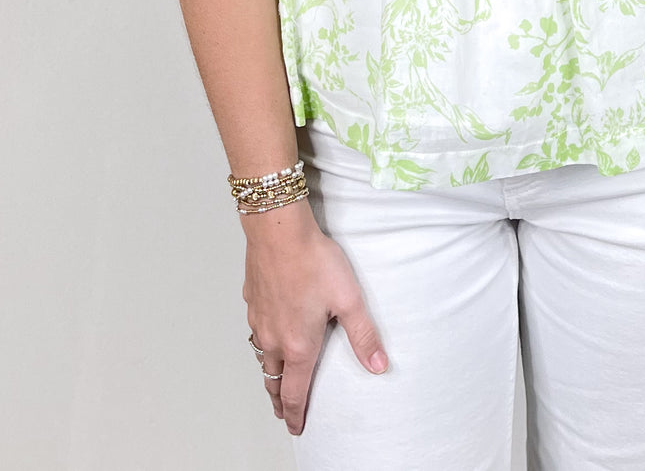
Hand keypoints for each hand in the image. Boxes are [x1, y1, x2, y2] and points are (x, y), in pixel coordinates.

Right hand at [241, 200, 389, 436]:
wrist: (278, 231)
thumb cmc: (313, 261)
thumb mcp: (348, 299)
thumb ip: (363, 335)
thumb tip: (379, 365)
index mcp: (298, 345)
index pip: (294, 392)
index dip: (295, 414)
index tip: (295, 427)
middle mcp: (274, 338)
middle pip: (273, 380)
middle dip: (278, 399)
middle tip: (282, 412)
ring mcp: (259, 319)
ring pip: (261, 356)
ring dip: (268, 373)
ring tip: (274, 379)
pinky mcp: (252, 300)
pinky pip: (255, 330)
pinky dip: (261, 342)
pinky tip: (266, 332)